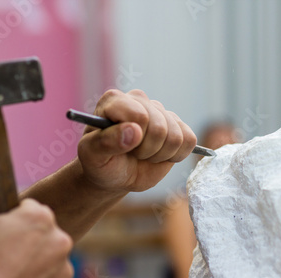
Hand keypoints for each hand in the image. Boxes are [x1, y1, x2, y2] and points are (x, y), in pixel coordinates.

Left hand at [77, 89, 196, 192]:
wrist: (115, 174)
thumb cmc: (100, 163)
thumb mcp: (92, 156)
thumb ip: (105, 142)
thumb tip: (134, 131)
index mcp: (115, 100)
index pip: (139, 115)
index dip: (134, 138)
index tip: (120, 147)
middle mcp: (139, 100)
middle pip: (159, 127)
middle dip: (146, 150)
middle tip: (132, 154)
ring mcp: (161, 112)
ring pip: (176, 136)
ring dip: (160, 154)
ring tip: (144, 155)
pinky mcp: (178, 126)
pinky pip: (189, 140)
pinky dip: (175, 156)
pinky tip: (160, 155)